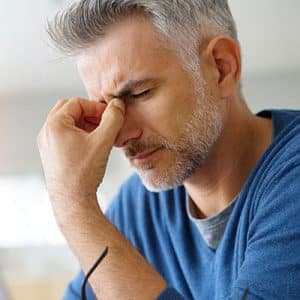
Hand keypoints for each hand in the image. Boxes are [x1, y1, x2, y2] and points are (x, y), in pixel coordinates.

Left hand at [37, 97, 124, 213]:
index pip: (77, 103)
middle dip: (89, 113)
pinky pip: (64, 135)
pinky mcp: (51, 154)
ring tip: (100, 134)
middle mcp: (47, 132)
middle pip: (69, 110)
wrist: (72, 200)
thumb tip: (118, 104)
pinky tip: (91, 145)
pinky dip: (78, 134)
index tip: (110, 116)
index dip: (96, 107)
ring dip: (84, 123)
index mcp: (55, 125)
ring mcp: (47, 144)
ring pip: (66, 123)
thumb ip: (113, 119)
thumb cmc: (84, 173)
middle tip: (103, 123)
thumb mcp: (103, 141)